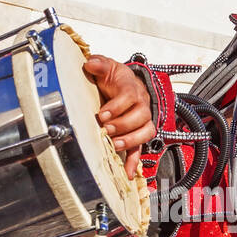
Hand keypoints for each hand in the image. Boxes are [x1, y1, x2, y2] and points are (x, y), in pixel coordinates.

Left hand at [84, 55, 156, 178]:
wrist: (125, 84)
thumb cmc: (116, 78)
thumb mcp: (107, 66)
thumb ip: (99, 64)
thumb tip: (91, 63)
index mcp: (132, 88)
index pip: (130, 96)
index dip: (118, 106)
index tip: (103, 113)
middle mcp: (141, 105)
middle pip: (140, 116)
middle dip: (123, 125)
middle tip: (107, 129)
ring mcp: (141, 121)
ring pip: (145, 132)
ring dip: (131, 140)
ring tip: (116, 145)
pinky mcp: (137, 135)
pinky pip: (140, 148)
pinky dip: (134, 161)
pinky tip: (128, 173)